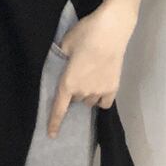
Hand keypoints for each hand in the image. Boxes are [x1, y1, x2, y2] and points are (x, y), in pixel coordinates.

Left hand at [47, 0, 136, 137]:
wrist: (111, 30)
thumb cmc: (85, 34)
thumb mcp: (65, 43)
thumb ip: (61, 56)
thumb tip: (62, 60)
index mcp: (68, 82)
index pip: (59, 108)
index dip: (54, 122)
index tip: (52, 135)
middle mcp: (84, 91)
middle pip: (76, 99)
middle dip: (74, 91)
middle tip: (76, 74)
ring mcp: (100, 91)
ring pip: (89, 101)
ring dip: (86, 94)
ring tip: (89, 76)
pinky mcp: (114, 87)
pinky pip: (104, 102)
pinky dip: (100, 98)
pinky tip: (100, 87)